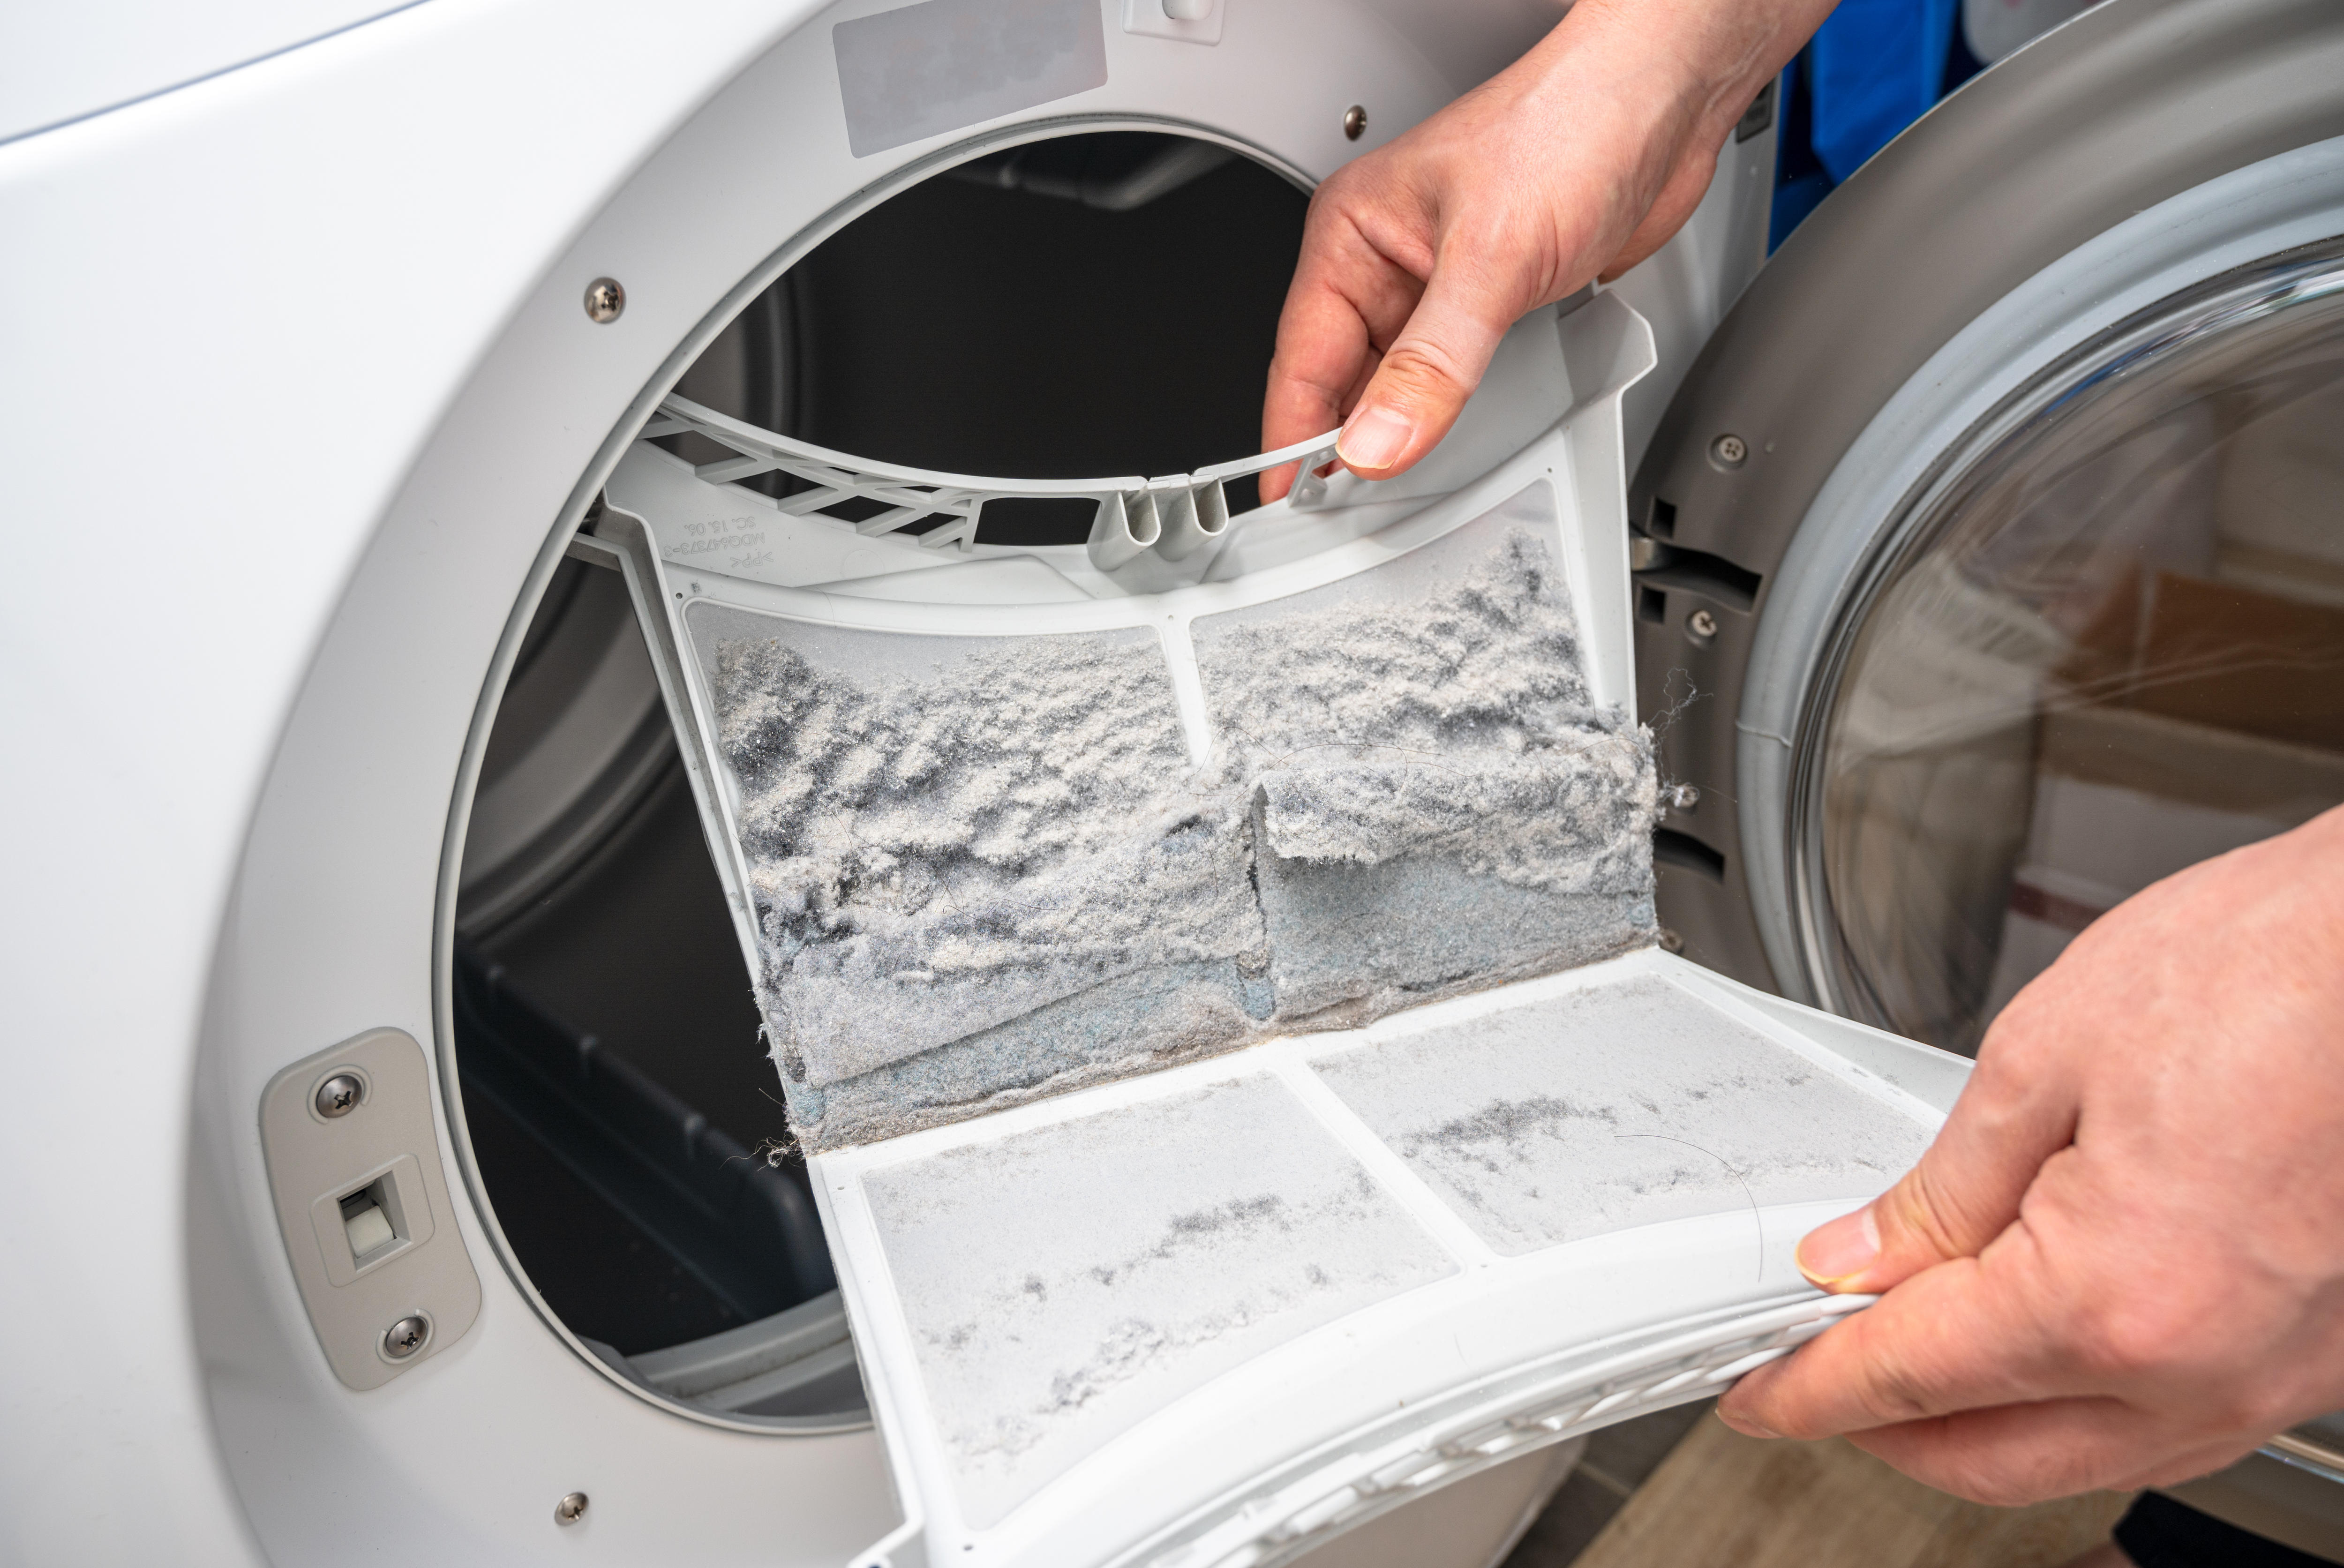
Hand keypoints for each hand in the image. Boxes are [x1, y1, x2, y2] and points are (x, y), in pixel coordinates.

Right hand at [1259, 0, 1830, 501]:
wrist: (1664, 100)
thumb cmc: (1571, 124)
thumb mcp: (1492, 258)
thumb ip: (1432, 363)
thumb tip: (1379, 440)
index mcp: (1353, 232)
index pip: (1301, 356)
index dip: (1293, 437)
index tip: (1291, 503)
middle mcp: (1388, 259)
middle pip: (1344, 382)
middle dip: (1348, 447)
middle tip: (1352, 518)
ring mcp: (1439, 285)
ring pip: (1398, 387)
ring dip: (1403, 434)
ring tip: (1404, 490)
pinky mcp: (1490, 304)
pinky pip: (1451, 380)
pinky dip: (1451, 418)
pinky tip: (1457, 447)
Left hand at [1718, 804, 2343, 1503]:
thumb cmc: (2269, 972)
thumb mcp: (2043, 1062)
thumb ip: (1940, 1189)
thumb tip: (1862, 1260)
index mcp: (2116, 1299)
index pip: (1912, 1377)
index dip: (1811, 1388)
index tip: (1759, 1391)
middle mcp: (2203, 1369)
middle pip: (1989, 1456)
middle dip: (1881, 1427)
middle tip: (1808, 1374)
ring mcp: (2270, 1376)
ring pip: (2077, 1458)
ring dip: (1976, 1425)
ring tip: (1900, 1358)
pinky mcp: (2308, 1354)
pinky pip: (2164, 1426)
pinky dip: (2072, 1406)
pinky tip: (2024, 1349)